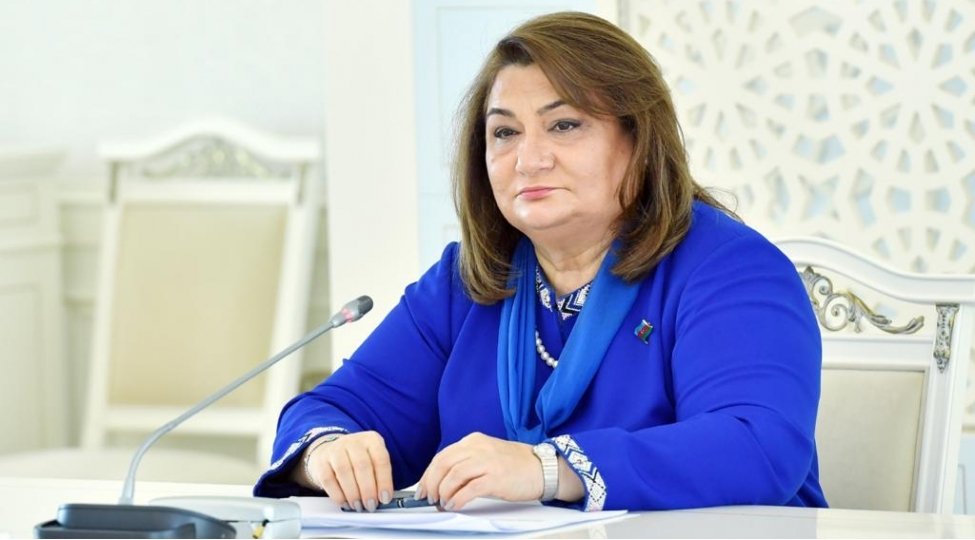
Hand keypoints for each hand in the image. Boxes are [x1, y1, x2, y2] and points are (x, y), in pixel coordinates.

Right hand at [299, 431, 393, 511]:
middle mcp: (353, 441)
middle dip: (368, 489)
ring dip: (353, 493)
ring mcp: (335, 449)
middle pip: (362, 465)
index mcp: (371, 440)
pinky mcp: (321, 461)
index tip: (385, 498)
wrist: (330, 452)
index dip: (384, 481)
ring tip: (358, 505)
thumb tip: (384, 498)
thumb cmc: (356, 460)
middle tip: (370, 505)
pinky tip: (345, 502)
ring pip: (344, 471)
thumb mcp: (372, 462)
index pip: (381, 459)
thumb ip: (379, 477)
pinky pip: (328, 479)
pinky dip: (338, 495)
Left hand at [416, 432, 543, 510]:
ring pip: (453, 475)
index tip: (422, 488)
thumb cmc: (516, 466)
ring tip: (442, 503)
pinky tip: (454, 505)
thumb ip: (467, 463)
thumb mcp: (487, 455)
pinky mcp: (496, 477)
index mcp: (473, 441)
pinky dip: (458, 498)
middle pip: (444, 463)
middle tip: (428, 498)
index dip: (428, 474)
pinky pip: (469, 488)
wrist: (544, 468)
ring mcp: (488, 461)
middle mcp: (478, 447)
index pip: (442, 456)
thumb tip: (442, 482)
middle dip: (431, 483)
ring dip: (443, 492)